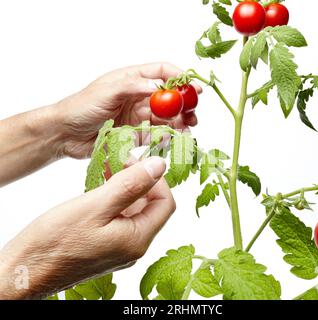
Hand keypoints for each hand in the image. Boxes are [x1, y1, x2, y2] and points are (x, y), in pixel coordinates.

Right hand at [0, 157, 174, 298]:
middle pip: (150, 207)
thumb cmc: (55, 241)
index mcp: (137, 239)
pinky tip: (99, 189)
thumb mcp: (96, 206)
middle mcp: (133, 248)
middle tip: (118, 162)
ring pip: (133, 212)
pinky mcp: (105, 248)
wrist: (24, 272)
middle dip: (138, 181)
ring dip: (124, 189)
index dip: (156, 180)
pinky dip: (113, 201)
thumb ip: (131, 185)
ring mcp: (119, 249)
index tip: (136, 162)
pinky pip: (118, 220)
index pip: (165, 204)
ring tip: (106, 171)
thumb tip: (159, 166)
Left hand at [57, 62, 201, 158]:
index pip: (161, 72)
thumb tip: (157, 87)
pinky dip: (168, 134)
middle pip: (168, 96)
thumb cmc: (82, 106)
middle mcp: (138, 95)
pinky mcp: (136, 132)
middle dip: (184, 103)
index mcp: (131, 79)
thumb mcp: (106, 92)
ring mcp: (138, 114)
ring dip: (179, 120)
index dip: (180, 78)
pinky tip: (177, 137)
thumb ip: (131, 87)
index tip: (194, 88)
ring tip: (188, 127)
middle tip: (193, 114)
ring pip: (165, 116)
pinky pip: (156, 132)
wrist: (66, 133)